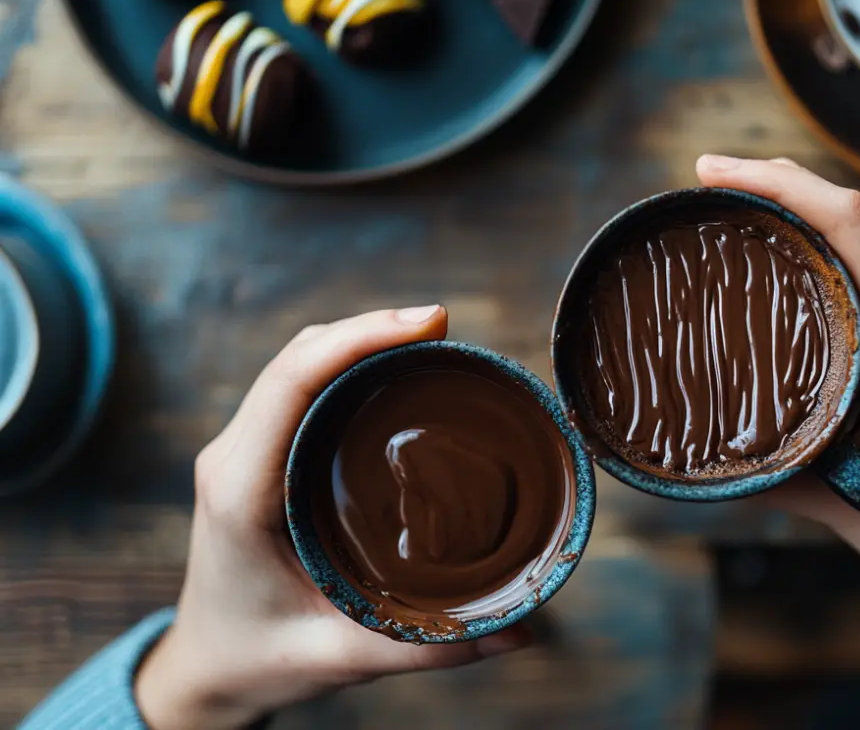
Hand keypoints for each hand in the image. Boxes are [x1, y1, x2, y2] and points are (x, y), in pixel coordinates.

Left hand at [135, 307, 530, 729]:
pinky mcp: (258, 454)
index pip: (293, 383)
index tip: (429, 322)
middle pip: (299, 356)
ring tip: (427, 337)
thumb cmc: (259, 661)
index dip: (359, 338)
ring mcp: (242, 451)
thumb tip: (520, 630)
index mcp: (242, 493)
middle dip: (370, 326)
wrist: (207, 671)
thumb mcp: (340, 657)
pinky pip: (300, 384)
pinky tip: (393, 368)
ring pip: (298, 362)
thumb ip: (428, 644)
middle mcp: (234, 458)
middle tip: (444, 325)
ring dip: (358, 338)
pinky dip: (347, 360)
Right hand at [696, 155, 859, 686]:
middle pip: (848, 212)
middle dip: (775, 180)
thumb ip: (760, 474)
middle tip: (702, 180)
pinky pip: (853, 267)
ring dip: (791, 206)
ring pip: (851, 235)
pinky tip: (763, 258)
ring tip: (721, 205)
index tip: (714, 173)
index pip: (851, 223)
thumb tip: (675, 456)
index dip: (781, 182)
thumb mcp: (838, 499)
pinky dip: (806, 244)